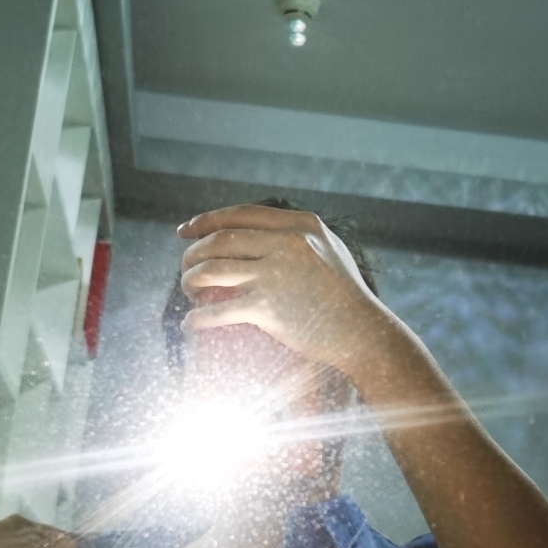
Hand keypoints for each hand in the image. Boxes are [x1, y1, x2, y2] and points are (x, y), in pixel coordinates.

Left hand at [176, 204, 392, 380]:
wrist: (363, 332)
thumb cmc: (345, 295)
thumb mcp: (328, 249)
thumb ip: (297, 234)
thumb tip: (257, 230)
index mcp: (300, 225)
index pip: (240, 215)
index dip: (206, 221)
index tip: (185, 231)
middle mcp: (286, 243)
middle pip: (219, 240)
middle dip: (192, 254)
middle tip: (185, 269)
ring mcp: (275, 274)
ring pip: (211, 270)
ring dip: (189, 281)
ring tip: (188, 292)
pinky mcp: (267, 307)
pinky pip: (217, 310)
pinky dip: (197, 318)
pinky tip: (190, 324)